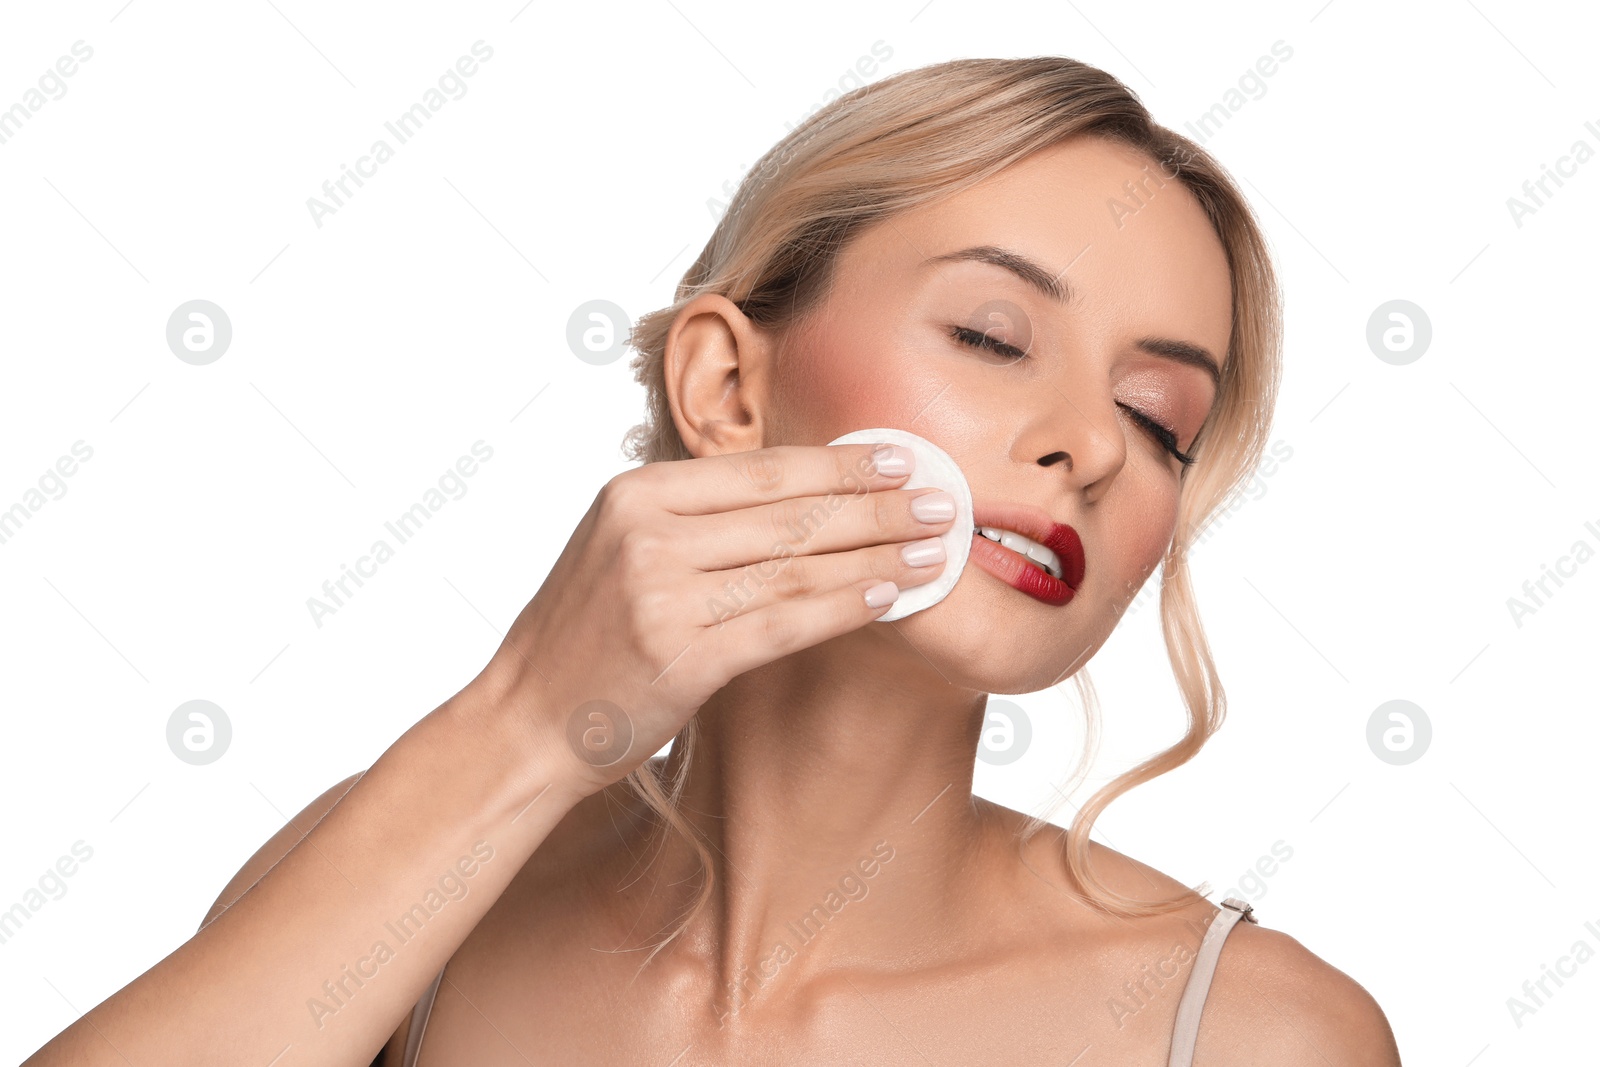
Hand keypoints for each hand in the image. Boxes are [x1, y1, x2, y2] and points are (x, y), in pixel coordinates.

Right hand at [477, 441, 956, 796]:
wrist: (524, 721)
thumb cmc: (584, 635)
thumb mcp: (622, 547)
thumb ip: (696, 517)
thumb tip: (807, 497)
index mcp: (635, 494)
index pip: (761, 470)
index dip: (840, 464)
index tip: (900, 458)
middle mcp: (647, 535)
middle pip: (790, 512)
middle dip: (878, 506)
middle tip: (943, 500)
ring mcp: (662, 596)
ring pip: (797, 565)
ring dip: (878, 555)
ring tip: (936, 548)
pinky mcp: (681, 658)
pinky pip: (784, 623)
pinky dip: (844, 606)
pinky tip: (891, 596)